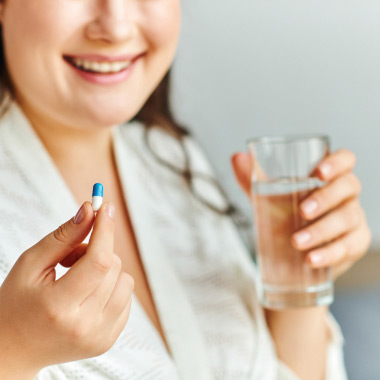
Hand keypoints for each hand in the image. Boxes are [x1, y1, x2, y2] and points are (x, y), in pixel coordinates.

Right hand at [0, 202, 133, 378]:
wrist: (15, 348)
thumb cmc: (18, 301)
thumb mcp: (31, 264)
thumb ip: (63, 236)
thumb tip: (90, 210)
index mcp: (59, 307)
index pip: (98, 261)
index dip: (106, 229)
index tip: (107, 207)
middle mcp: (84, 326)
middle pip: (113, 267)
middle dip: (97, 250)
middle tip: (70, 258)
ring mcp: (100, 336)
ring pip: (125, 280)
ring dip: (106, 269)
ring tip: (78, 278)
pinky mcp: (108, 339)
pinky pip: (126, 297)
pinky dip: (111, 286)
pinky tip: (88, 294)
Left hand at [231, 149, 371, 279]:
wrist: (291, 255)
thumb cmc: (286, 217)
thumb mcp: (268, 198)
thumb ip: (253, 178)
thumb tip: (237, 157)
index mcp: (328, 178)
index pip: (344, 160)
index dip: (337, 163)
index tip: (319, 172)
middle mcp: (345, 195)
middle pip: (348, 186)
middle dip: (326, 198)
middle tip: (302, 211)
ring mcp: (353, 219)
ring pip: (348, 218)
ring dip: (321, 231)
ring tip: (296, 241)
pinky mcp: (354, 244)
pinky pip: (348, 247)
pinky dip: (328, 254)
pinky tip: (311, 259)